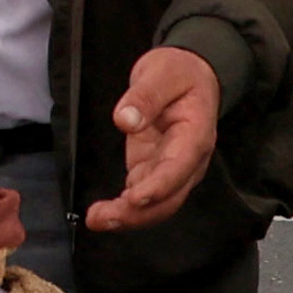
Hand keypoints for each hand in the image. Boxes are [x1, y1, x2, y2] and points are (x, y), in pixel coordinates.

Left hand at [91, 43, 219, 231]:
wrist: (191, 75)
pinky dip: (126, 207)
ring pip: (157, 202)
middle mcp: (187, 159)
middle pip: (169, 196)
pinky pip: (144, 193)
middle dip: (138, 213)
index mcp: (195, 135)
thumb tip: (125, 119)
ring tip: (97, 220)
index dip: (158, 186)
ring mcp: (171, 166)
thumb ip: (144, 95)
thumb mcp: (161, 72)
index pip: (178, 168)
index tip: (134, 198)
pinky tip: (105, 212)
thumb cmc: (179, 72)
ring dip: (129, 216)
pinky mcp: (154, 167)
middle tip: (102, 218)